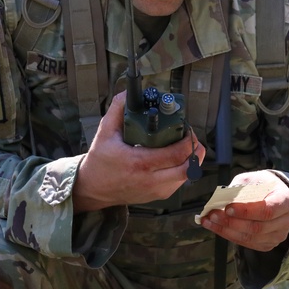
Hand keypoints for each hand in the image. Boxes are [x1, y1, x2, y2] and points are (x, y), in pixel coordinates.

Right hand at [73, 91, 205, 210]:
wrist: (93, 188)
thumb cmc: (100, 161)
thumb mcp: (105, 132)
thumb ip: (118, 110)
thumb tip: (128, 93)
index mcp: (139, 162)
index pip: (176, 154)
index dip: (188, 140)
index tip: (187, 128)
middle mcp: (150, 180)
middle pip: (188, 168)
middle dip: (196, 150)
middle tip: (191, 137)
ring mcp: (156, 190)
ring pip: (187, 176)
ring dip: (191, 160)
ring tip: (185, 146)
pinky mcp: (158, 195)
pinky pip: (179, 183)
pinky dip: (183, 170)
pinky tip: (177, 159)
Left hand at [200, 171, 288, 251]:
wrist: (273, 196)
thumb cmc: (263, 185)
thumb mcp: (253, 179)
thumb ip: (240, 188)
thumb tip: (222, 199)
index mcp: (286, 200)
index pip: (267, 210)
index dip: (247, 211)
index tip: (228, 207)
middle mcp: (286, 221)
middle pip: (257, 227)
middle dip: (231, 222)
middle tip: (213, 214)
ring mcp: (278, 235)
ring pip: (250, 238)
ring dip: (226, 230)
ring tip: (209, 221)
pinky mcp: (268, 244)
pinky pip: (247, 244)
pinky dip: (229, 236)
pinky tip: (216, 227)